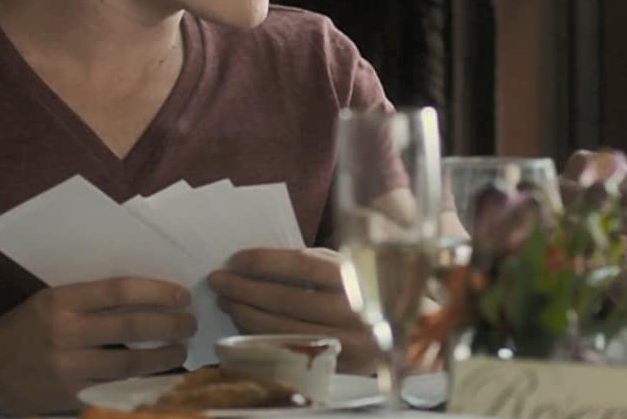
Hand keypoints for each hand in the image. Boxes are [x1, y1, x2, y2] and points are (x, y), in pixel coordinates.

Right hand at [0, 277, 195, 414]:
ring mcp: (68, 367)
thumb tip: (146, 296)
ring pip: (130, 362)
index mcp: (60, 301)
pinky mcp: (70, 395)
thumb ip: (91, 299)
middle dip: (170, 324)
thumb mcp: (50, 301)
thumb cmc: (23, 329)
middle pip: (131, 326)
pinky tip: (160, 375)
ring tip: (181, 349)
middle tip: (190, 322)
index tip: (181, 294)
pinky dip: (142, 380)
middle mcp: (64, 332)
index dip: (157, 291)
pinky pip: (116, 387)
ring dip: (164, 356)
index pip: (119, 290)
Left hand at [209, 247, 379, 374]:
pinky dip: (261, 338)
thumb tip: (257, 262)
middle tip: (218, 281)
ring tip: (226, 301)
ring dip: (246, 314)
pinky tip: (245, 326)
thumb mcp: (351, 266)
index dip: (264, 262)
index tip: (235, 259)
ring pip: (282, 330)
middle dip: (244, 289)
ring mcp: (346, 341)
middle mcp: (353, 310)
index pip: (301, 266)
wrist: (408, 328)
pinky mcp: (338, 366)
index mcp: (357, 276)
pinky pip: (290, 352)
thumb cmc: (368, 289)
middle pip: (285, 300)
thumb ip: (316, 263)